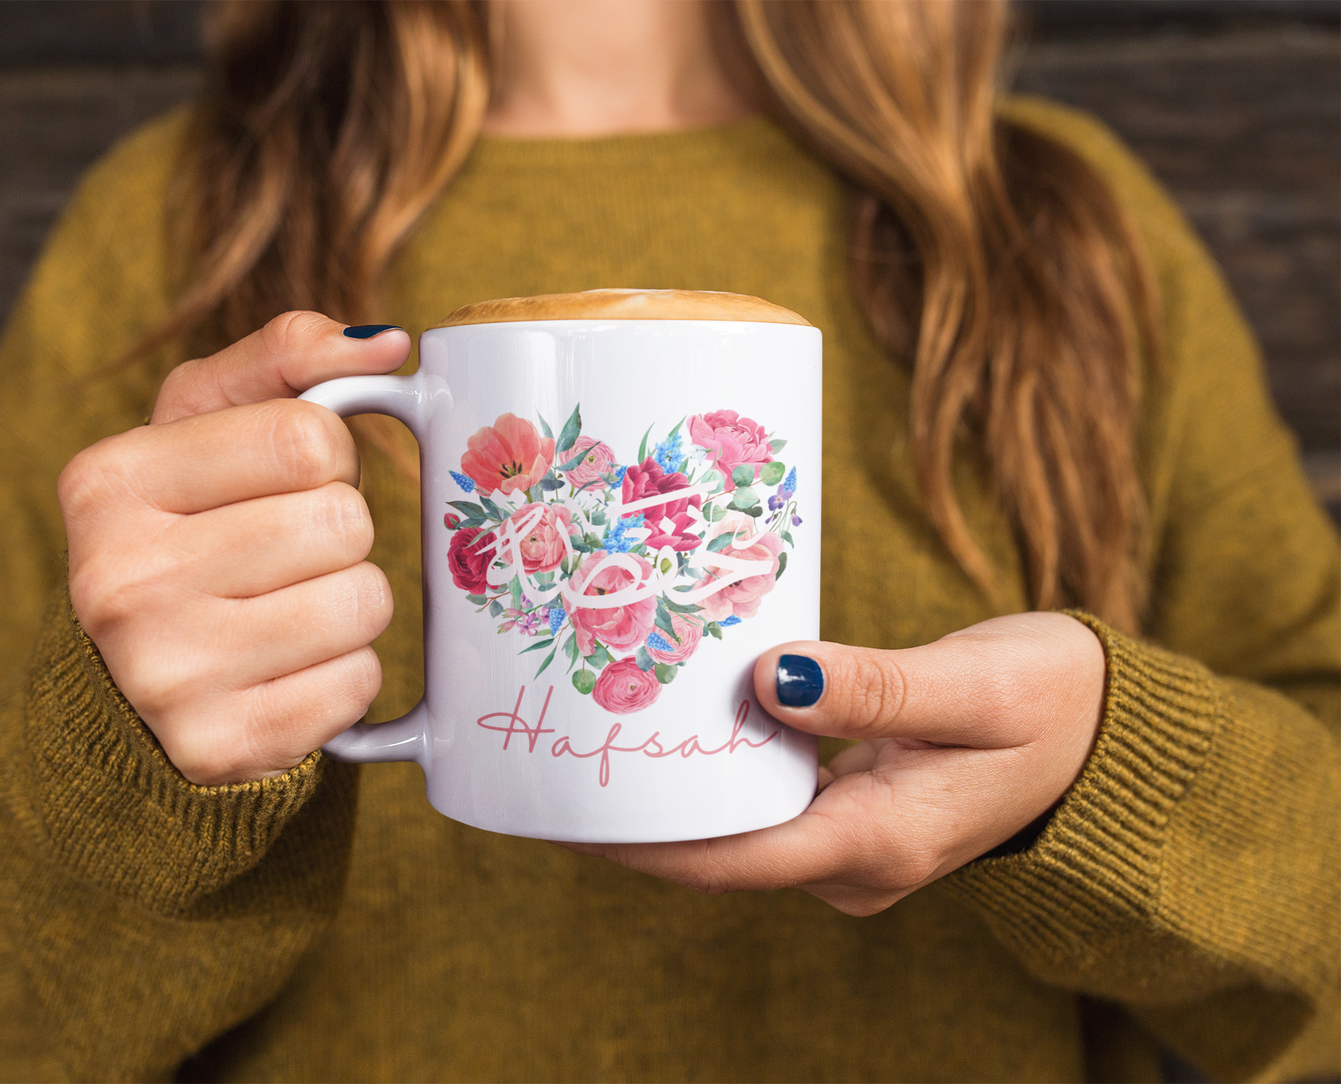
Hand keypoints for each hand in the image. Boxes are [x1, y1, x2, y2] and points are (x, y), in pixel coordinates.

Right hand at [60, 313, 408, 784]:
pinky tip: (291, 670)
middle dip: (340, 533)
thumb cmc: (191, 531)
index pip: (306, 436)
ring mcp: (163, 673)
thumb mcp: (206, 426)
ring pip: (362, 601)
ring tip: (292, 609)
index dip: (327, 456)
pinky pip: (358, 683)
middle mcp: (118, 578)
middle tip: (289, 554)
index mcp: (110, 481)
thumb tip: (389, 345)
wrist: (133, 690)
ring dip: (353, 603)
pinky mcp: (219, 745)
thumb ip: (286, 359)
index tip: (290, 482)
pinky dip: (346, 674)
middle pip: (341, 521)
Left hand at [566, 612, 1105, 915]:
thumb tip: (770, 680)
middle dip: (651, 808)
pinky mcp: (855, 817)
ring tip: (614, 722)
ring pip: (744, 828)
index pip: (736, 859)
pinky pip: (771, 803)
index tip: (581, 804)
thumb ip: (876, 688)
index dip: (651, 839)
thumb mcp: (976, 687)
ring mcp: (855, 846)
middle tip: (577, 739)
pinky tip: (692, 721)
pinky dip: (729, 769)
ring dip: (686, 786)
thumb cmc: (1055, 704)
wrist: (1104, 734)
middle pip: (726, 849)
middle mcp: (858, 862)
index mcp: (881, 842)